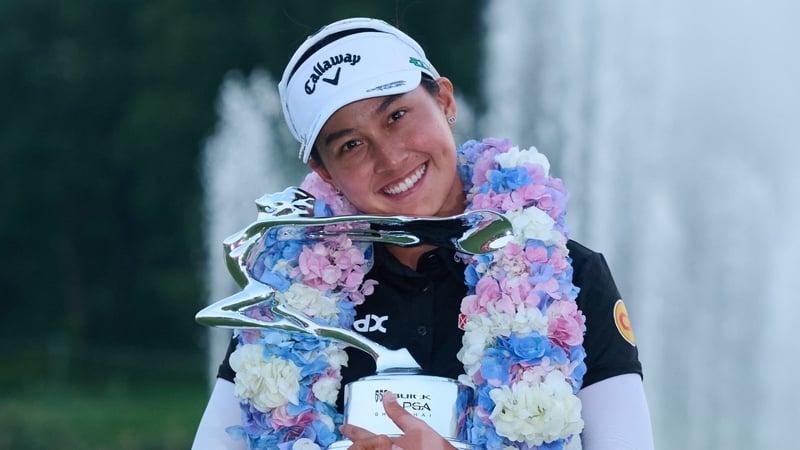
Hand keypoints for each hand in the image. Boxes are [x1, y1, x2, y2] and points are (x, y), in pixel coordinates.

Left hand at [340, 391, 455, 449]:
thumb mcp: (418, 428)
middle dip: (354, 445)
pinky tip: (379, 447)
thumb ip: (399, 413)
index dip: (351, 431)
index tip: (345, 427)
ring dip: (364, 448)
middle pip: (359, 449)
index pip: (362, 436)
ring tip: (362, 444)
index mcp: (386, 444)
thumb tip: (388, 396)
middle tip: (352, 441)